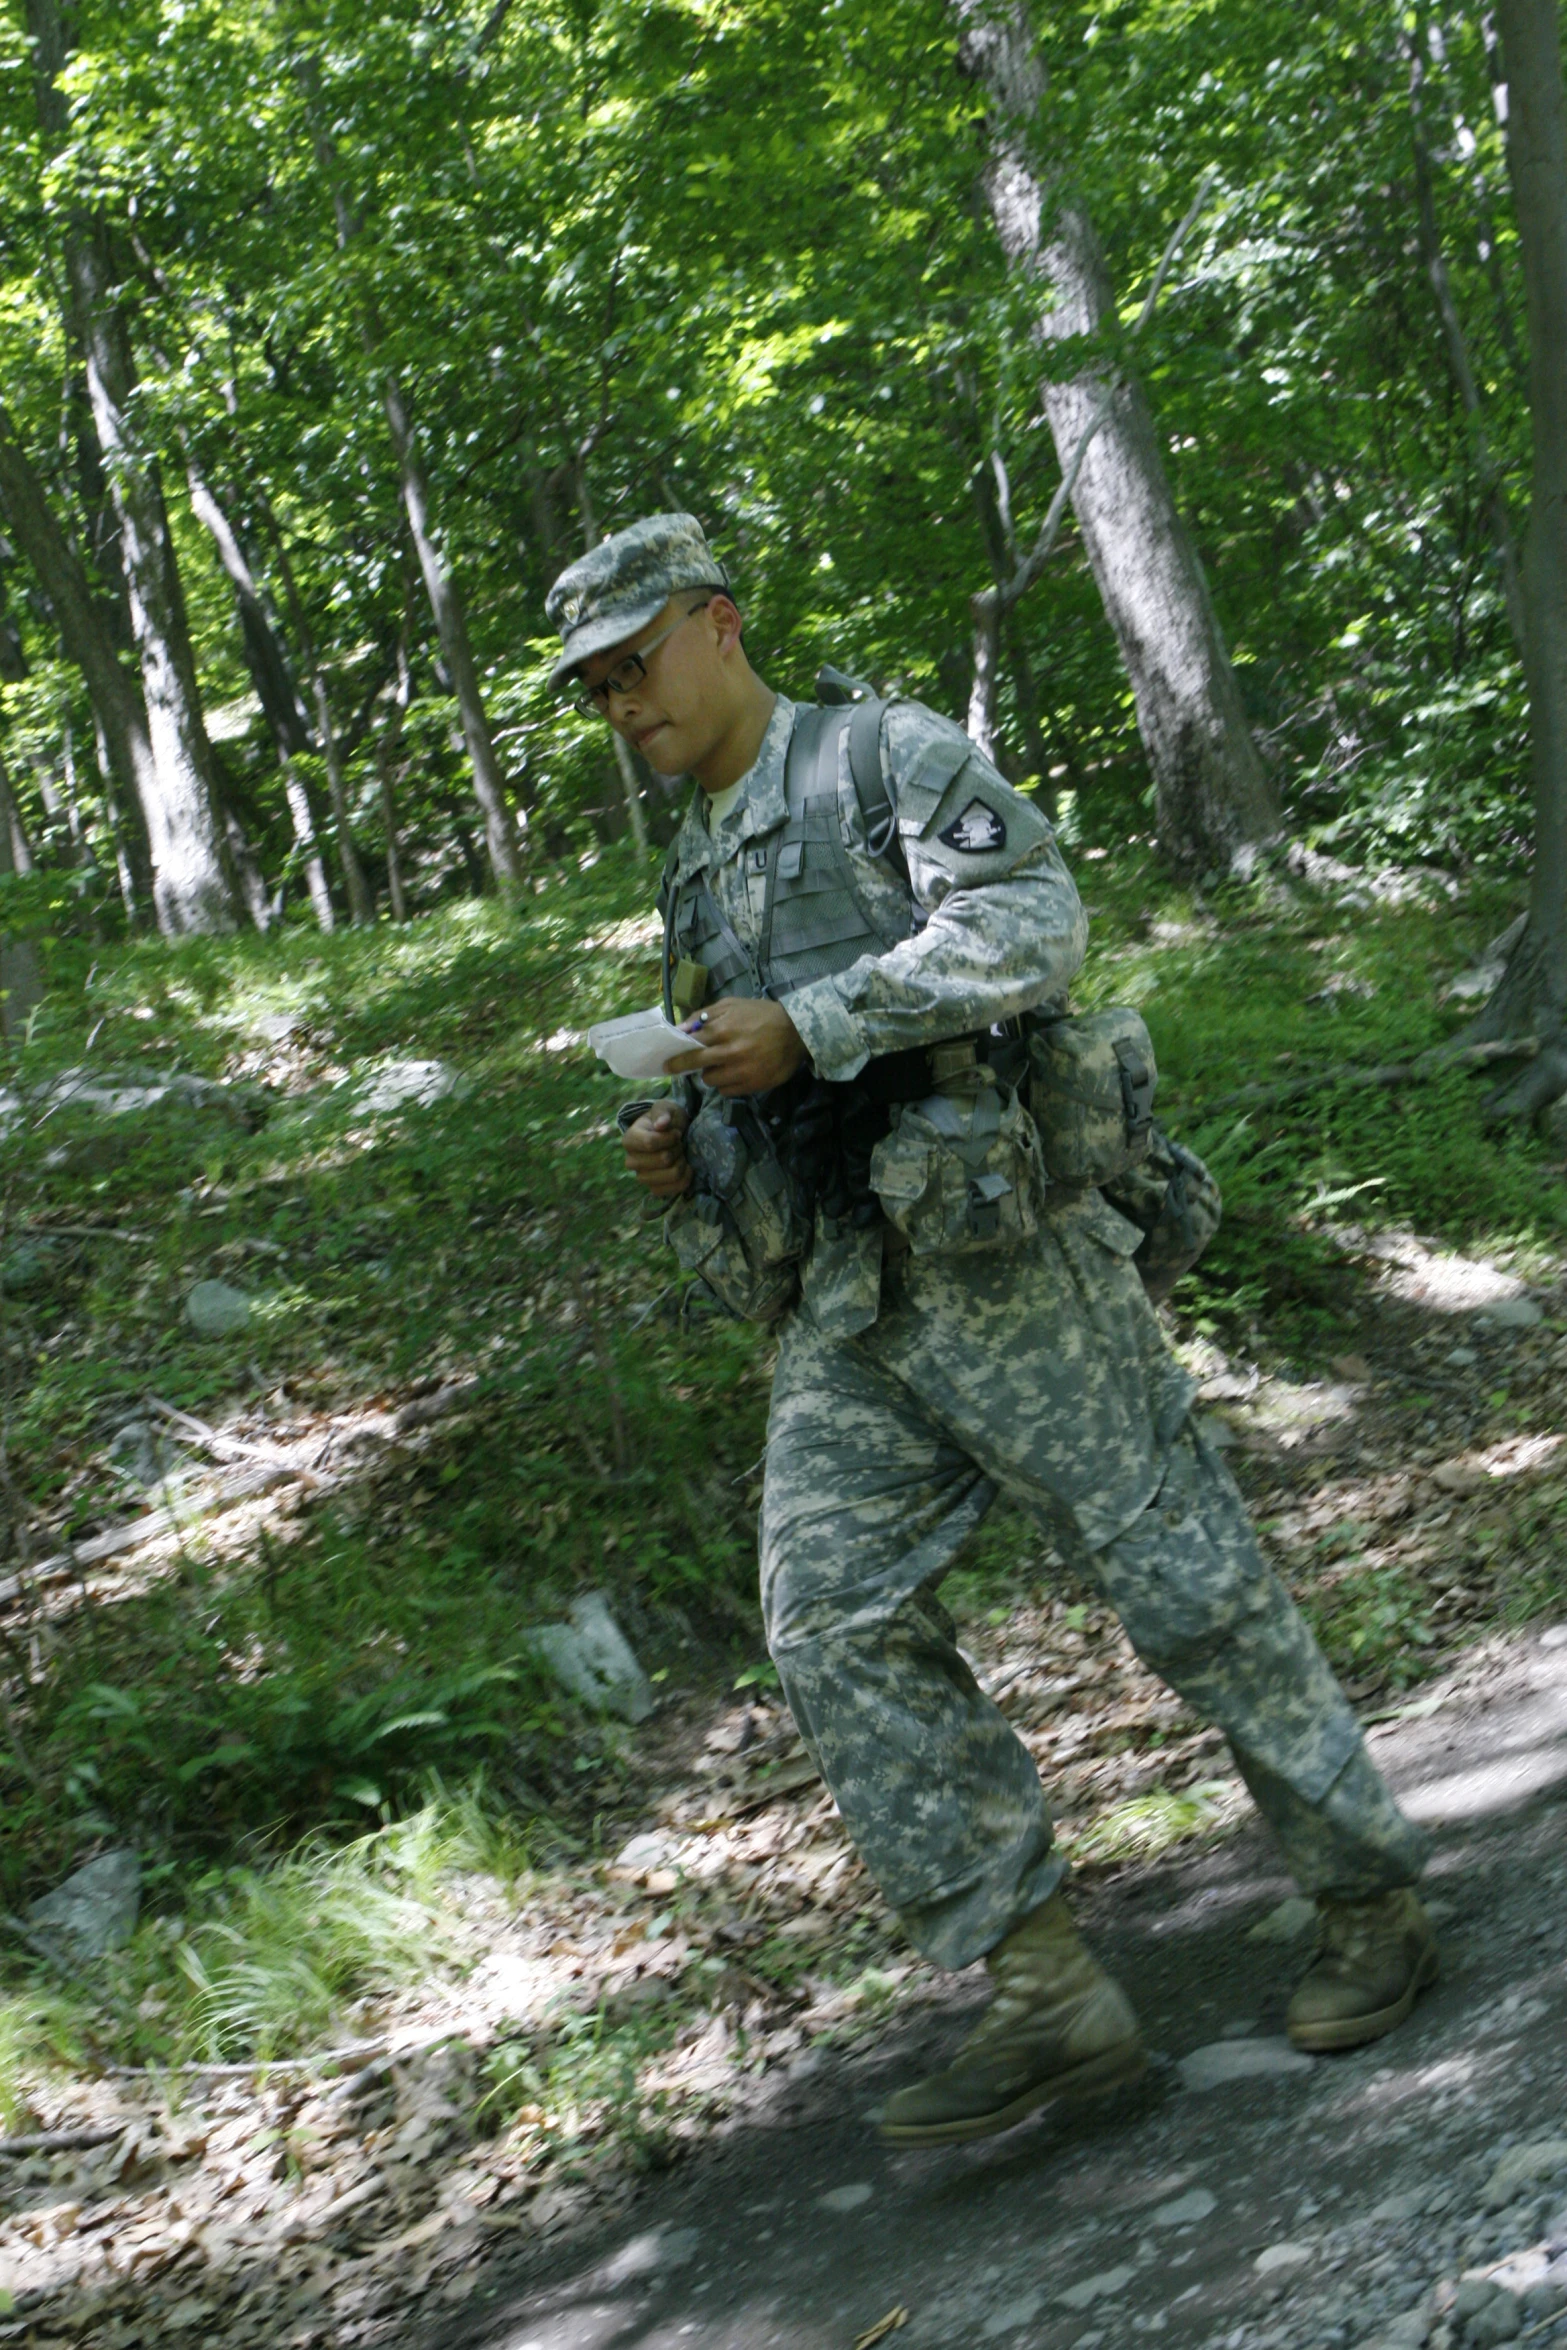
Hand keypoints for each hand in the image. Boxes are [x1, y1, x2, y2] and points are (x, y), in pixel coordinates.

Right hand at [623, 1103, 692, 1198]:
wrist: (672, 1136)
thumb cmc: (667, 1120)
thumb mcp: (665, 1108)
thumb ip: (662, 1112)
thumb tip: (660, 1124)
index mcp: (629, 1140)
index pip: (650, 1143)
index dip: (669, 1138)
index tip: (676, 1133)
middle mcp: (631, 1161)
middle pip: (663, 1159)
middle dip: (678, 1149)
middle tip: (679, 1144)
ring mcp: (642, 1177)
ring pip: (671, 1174)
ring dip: (682, 1163)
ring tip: (681, 1154)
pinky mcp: (654, 1189)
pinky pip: (673, 1189)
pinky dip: (685, 1179)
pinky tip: (687, 1168)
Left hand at [667, 997, 806, 1096]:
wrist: (797, 1031)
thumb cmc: (761, 1014)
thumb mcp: (732, 1005)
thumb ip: (704, 1015)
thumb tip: (681, 1028)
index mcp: (723, 1030)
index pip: (690, 1046)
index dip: (677, 1054)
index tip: (668, 1061)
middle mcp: (730, 1053)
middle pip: (696, 1065)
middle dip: (683, 1067)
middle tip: (674, 1069)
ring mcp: (742, 1071)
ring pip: (710, 1081)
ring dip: (710, 1073)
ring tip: (718, 1065)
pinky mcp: (753, 1085)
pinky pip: (726, 1091)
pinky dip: (725, 1084)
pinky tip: (731, 1074)